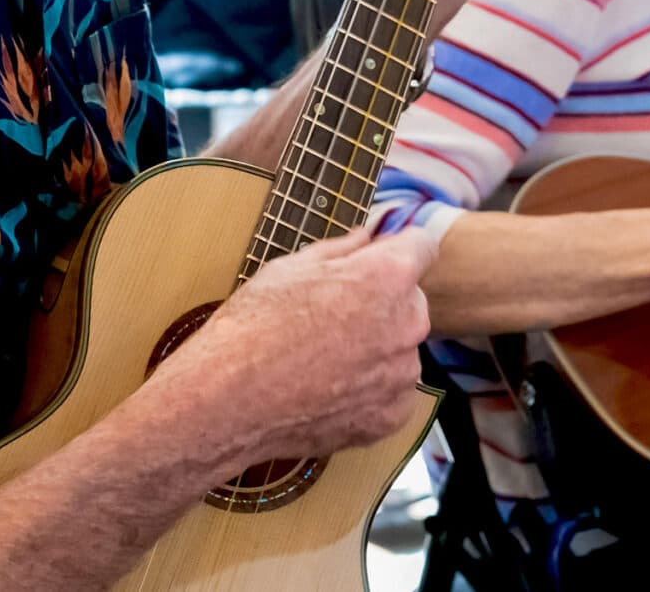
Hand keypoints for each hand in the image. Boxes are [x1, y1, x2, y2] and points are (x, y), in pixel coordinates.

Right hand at [159, 228, 435, 466]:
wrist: (228, 400)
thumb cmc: (255, 325)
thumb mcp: (293, 267)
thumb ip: (345, 247)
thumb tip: (372, 233)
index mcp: (388, 276)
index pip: (422, 245)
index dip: (397, 247)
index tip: (378, 258)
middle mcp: (407, 324)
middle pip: (411, 299)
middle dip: (383, 301)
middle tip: (334, 316)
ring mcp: (402, 374)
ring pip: (401, 347)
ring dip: (377, 347)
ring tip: (325, 358)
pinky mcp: (391, 415)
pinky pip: (393, 391)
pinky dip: (370, 389)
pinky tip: (330, 388)